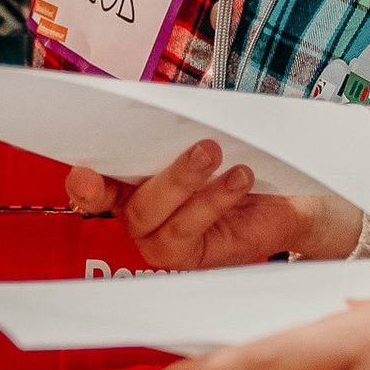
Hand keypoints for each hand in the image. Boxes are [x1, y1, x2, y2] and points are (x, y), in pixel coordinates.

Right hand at [63, 136, 360, 268]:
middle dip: (166, 174)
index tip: (85, 174)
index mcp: (130, 182)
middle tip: (204, 147)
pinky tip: (239, 178)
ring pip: (157, 217)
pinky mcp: (188, 256)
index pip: (94, 186)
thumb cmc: (238, 161)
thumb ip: (178, 130)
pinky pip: (189, 232)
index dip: (84, 184)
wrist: (285, 197)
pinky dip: (215, 202)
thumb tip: (168, 113)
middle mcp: (139, 214)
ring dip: (189, 183)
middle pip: (131, 202)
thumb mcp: (206, 137)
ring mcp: (161, 239)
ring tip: (219, 155)